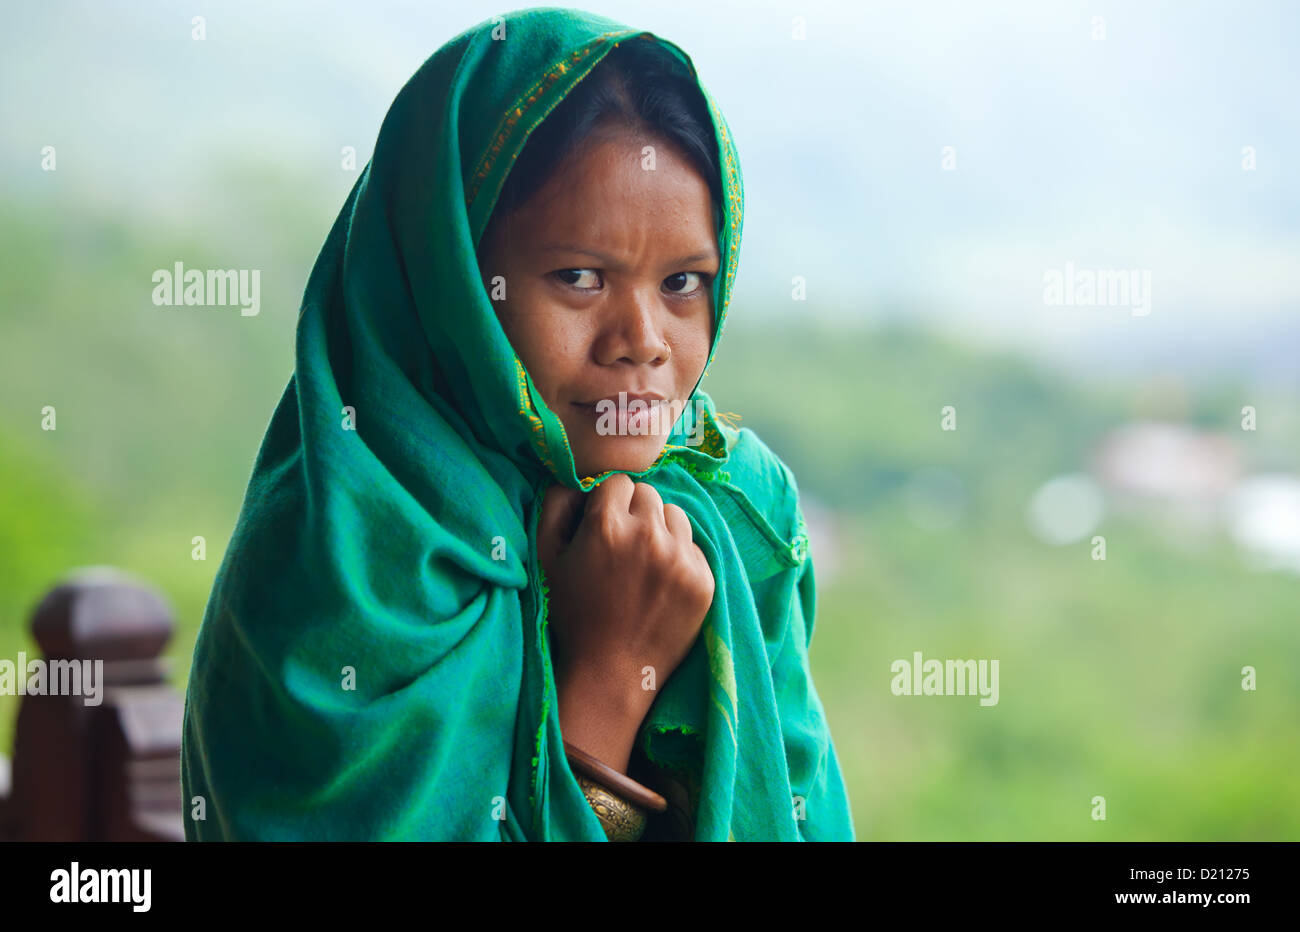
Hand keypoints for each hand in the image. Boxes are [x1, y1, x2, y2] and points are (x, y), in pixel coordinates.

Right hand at [537, 474, 714, 769]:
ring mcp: (681, 558)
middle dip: (635, 512)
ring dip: (660, 529)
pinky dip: (679, 557)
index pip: (617, 482)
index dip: (607, 503)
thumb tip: (576, 480)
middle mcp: (648, 536)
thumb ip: (556, 506)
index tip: (602, 526)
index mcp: (607, 526)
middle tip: (622, 545)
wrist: (611, 673)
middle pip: (649, 494)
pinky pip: (693, 546)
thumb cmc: (572, 615)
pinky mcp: (704, 580)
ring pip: (675, 515)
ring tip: (644, 562)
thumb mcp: (546, 558)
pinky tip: (660, 583)